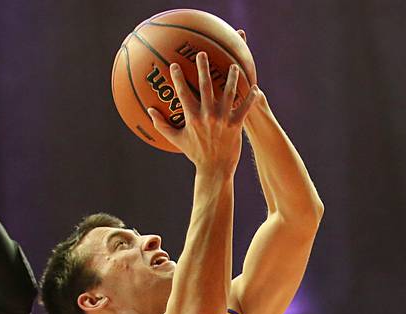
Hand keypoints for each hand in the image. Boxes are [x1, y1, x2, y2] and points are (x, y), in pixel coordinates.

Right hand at [148, 52, 257, 174]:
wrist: (214, 169)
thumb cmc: (195, 154)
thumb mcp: (177, 140)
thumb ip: (162, 125)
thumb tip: (150, 111)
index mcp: (192, 118)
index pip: (183, 93)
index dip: (178, 78)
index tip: (175, 65)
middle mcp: (208, 116)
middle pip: (206, 86)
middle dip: (203, 68)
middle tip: (202, 53)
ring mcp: (223, 119)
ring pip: (228, 93)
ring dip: (232, 78)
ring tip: (234, 66)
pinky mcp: (236, 125)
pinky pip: (245, 108)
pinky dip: (250, 98)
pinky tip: (255, 87)